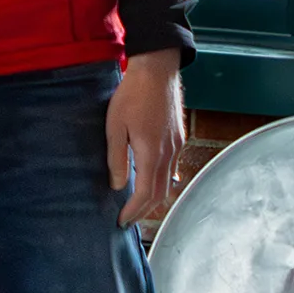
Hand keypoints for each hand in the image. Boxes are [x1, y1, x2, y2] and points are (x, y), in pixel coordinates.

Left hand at [107, 48, 182, 224]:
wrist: (157, 70)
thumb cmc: (132, 95)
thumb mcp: (115, 126)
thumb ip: (117, 158)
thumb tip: (118, 186)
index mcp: (151, 154)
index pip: (145, 194)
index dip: (134, 211)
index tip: (122, 222)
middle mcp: (169, 154)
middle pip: (160, 193)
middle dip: (144, 210)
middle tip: (129, 219)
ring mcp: (177, 145)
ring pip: (168, 181)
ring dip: (154, 196)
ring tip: (138, 204)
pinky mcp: (179, 137)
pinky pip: (172, 166)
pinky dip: (162, 180)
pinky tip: (154, 179)